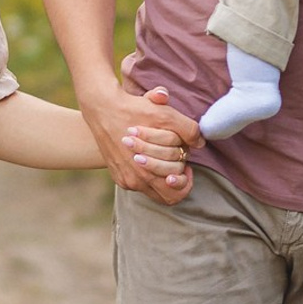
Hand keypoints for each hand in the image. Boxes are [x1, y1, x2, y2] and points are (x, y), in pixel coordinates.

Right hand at [80, 79, 200, 205]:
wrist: (103, 110)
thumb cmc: (135, 110)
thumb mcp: (164, 114)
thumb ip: (187, 128)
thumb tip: (200, 142)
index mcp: (148, 166)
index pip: (176, 190)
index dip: (186, 180)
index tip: (187, 166)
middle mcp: (136, 178)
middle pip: (168, 193)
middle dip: (177, 177)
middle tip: (178, 162)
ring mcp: (127, 179)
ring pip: (155, 193)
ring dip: (163, 179)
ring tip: (166, 163)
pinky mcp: (119, 178)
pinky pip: (141, 188)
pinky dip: (149, 178)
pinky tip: (151, 160)